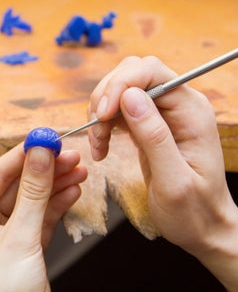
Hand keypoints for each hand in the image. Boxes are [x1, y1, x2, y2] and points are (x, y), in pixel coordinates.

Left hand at [0, 143, 86, 291]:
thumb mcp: (20, 239)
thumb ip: (34, 194)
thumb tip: (41, 152)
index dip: (24, 153)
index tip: (47, 138)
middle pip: (20, 183)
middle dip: (47, 169)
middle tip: (70, 154)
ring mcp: (6, 229)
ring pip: (35, 197)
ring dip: (58, 183)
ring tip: (80, 169)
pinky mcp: (26, 239)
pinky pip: (43, 213)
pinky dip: (59, 202)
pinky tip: (74, 190)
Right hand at [88, 56, 237, 290]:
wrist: (200, 225)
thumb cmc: (193, 210)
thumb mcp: (174, 180)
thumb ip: (154, 136)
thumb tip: (129, 97)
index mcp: (191, 111)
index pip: (152, 72)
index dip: (121, 84)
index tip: (102, 114)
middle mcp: (177, 104)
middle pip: (132, 74)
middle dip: (107, 98)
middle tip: (97, 131)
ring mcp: (161, 113)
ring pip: (121, 90)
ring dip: (101, 113)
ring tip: (98, 144)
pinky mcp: (147, 124)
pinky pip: (118, 110)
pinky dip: (103, 125)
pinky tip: (100, 146)